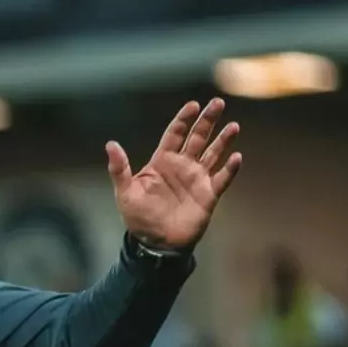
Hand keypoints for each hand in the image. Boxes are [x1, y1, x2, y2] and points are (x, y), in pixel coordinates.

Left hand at [106, 98, 242, 251]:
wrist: (156, 243)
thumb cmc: (139, 218)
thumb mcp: (125, 192)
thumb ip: (119, 168)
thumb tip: (110, 144)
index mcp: (162, 162)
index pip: (175, 134)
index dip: (184, 119)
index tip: (193, 105)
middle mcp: (182, 166)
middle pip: (197, 138)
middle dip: (207, 120)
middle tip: (217, 103)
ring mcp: (197, 179)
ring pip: (213, 153)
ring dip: (223, 140)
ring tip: (233, 126)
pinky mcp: (209, 194)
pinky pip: (222, 178)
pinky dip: (230, 168)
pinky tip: (236, 157)